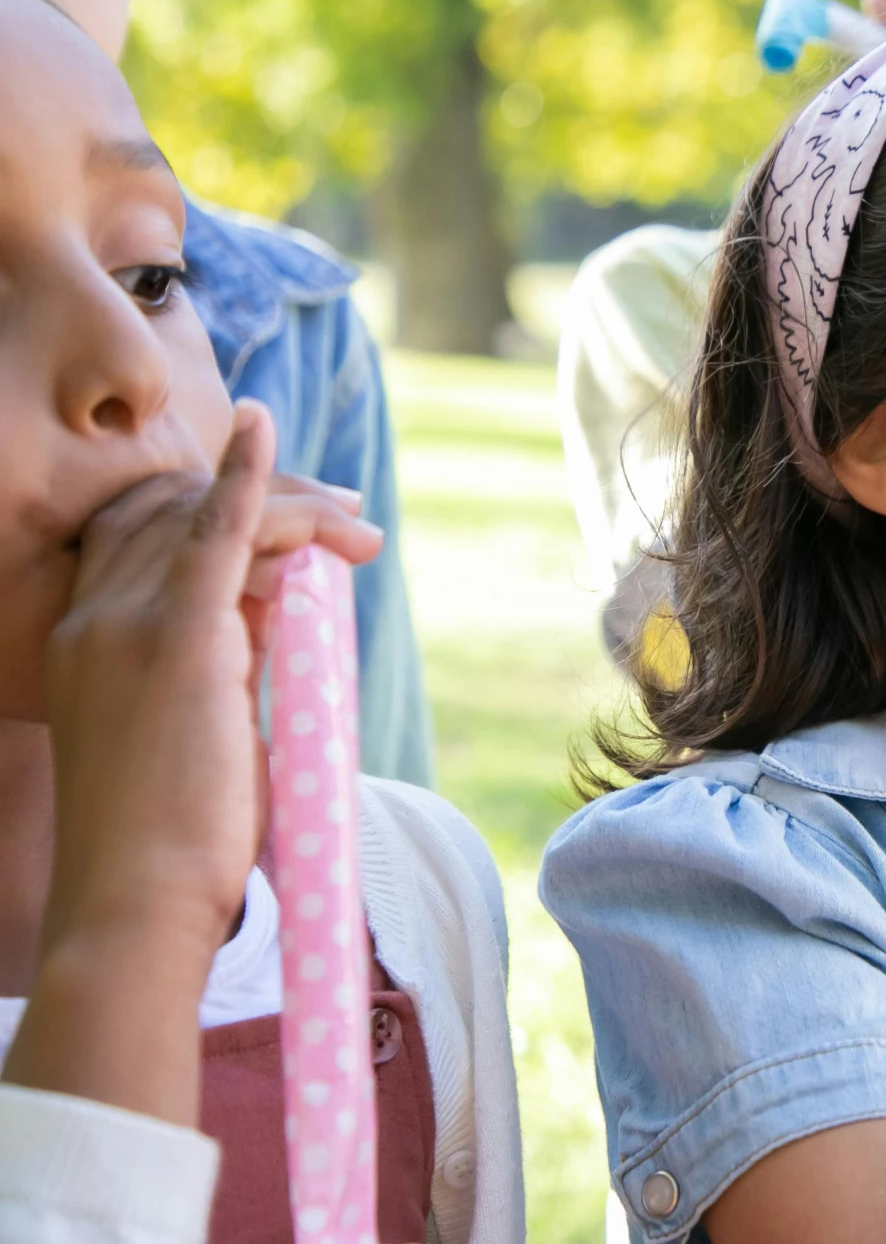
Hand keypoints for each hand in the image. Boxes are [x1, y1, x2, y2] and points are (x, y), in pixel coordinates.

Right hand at [40, 400, 381, 959]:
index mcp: (81, 641)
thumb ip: (222, 664)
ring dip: (294, 506)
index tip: (285, 519)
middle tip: (345, 514)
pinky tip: (262, 430)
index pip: (139, 535)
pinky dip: (244, 476)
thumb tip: (276, 618)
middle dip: (267, 495)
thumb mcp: (190, 732)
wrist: (134, 903)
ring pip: (210, 519)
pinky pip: (215, 529)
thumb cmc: (169, 845)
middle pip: (175, 512)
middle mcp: (90, 619)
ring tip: (356, 528)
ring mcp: (123, 624)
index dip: (209, 507)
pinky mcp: (177, 639)